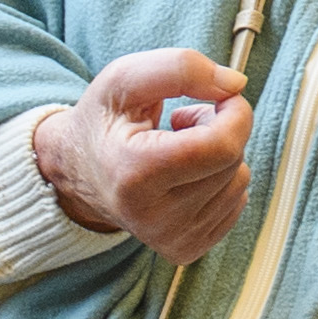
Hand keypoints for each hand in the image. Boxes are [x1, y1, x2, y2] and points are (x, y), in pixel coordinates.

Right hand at [32, 50, 254, 256]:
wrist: (79, 171)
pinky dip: (218, 179)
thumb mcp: (125, 77)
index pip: (221, 147)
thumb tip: (236, 85)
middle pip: (232, 161)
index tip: (218, 96)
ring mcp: (171, 239)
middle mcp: (152, 218)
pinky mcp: (186, 249)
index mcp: (134, 174)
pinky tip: (183, 174)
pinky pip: (236, 202)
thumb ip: (181, 68)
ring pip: (238, 181)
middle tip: (182, 121)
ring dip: (218, 154)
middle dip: (220, 128)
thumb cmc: (103, 122)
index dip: (234, 113)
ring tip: (177, 148)